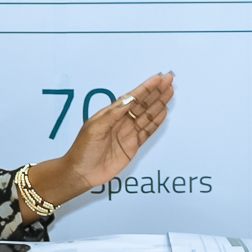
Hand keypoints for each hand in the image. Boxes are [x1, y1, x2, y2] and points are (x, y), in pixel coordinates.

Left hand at [60, 72, 173, 191]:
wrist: (81, 173)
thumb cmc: (83, 149)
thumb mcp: (95, 128)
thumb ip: (114, 114)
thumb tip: (130, 99)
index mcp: (111, 114)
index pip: (132, 97)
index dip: (146, 88)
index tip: (158, 78)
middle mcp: (121, 121)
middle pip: (143, 104)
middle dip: (156, 91)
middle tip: (169, 79)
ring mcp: (128, 133)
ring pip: (148, 115)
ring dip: (159, 103)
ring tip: (170, 91)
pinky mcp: (133, 146)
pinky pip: (148, 131)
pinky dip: (156, 122)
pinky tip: (164, 112)